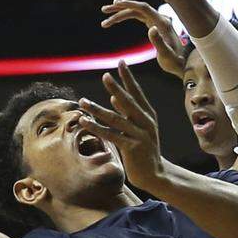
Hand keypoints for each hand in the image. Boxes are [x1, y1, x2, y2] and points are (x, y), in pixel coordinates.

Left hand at [78, 61, 163, 189]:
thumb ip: (127, 114)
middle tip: (105, 75)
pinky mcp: (132, 147)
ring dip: (97, 109)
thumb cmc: (144, 151)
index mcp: (148, 115)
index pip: (137, 93)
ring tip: (83, 102)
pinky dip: (96, 127)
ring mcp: (140, 135)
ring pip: (115, 119)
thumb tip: (114, 98)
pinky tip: (84, 121)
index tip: (121, 62)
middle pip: (128, 102)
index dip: (128, 78)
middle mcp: (146, 122)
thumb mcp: (138, 130)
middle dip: (116, 88)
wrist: (155, 174)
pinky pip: (111, 135)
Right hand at [100, 0, 187, 77]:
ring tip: (105, 21)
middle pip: (137, 8)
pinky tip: (118, 19)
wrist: (182, 64)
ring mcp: (157, 21)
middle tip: (104, 10)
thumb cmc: (174, 62)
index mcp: (162, 22)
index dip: (128, 4)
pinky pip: (138, 17)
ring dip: (120, 14)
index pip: (143, 8)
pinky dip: (126, 17)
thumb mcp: (166, 55)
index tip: (114, 4)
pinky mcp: (154, 25)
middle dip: (120, 9)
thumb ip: (159, 42)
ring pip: (136, 13)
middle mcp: (159, 19)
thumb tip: (151, 28)